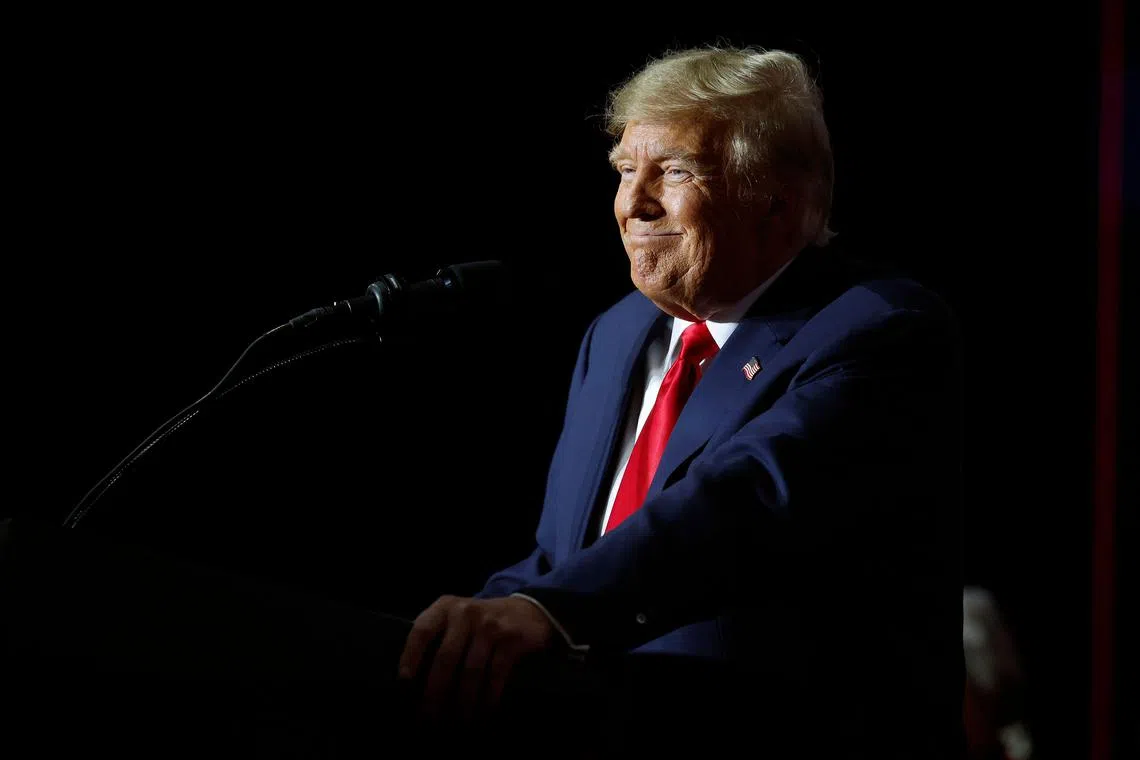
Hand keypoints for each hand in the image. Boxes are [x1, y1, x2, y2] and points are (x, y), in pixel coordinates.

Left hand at [397, 595, 554, 720]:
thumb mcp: (456, 620)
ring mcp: (490, 625)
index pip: (422, 630)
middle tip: (429, 718)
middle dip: (436, 692)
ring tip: (457, 722)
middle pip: (446, 657)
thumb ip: (437, 638)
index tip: (404, 683)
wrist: (526, 611)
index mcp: (445, 607)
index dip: (411, 656)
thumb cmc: (480, 623)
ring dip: (463, 702)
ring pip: (471, 671)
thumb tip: (413, 684)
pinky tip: (482, 713)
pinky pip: (496, 675)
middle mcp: (465, 612)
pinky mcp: (511, 639)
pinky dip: (488, 698)